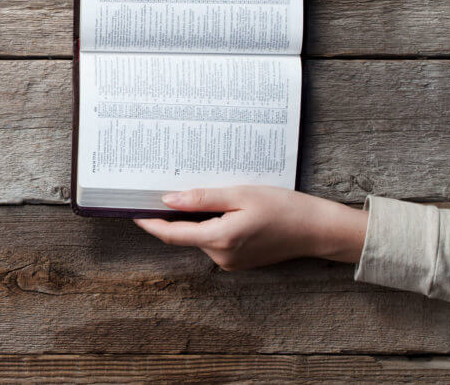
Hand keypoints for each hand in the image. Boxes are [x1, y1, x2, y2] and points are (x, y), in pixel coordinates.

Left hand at [134, 186, 368, 270]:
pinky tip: (226, 207)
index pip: (171, 234)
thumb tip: (168, 200)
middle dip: (175, 214)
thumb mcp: (240, 194)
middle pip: (185, 234)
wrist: (317, 230)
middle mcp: (221, 256)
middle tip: (168, 187)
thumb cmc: (283, 208)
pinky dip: (212, 224)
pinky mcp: (239, 260)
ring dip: (197, 218)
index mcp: (218, 239)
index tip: (132, 210)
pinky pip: (216, 240)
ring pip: (201, 236)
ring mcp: (230, 262)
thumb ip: (202, 198)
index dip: (149, 223)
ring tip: (208, 193)